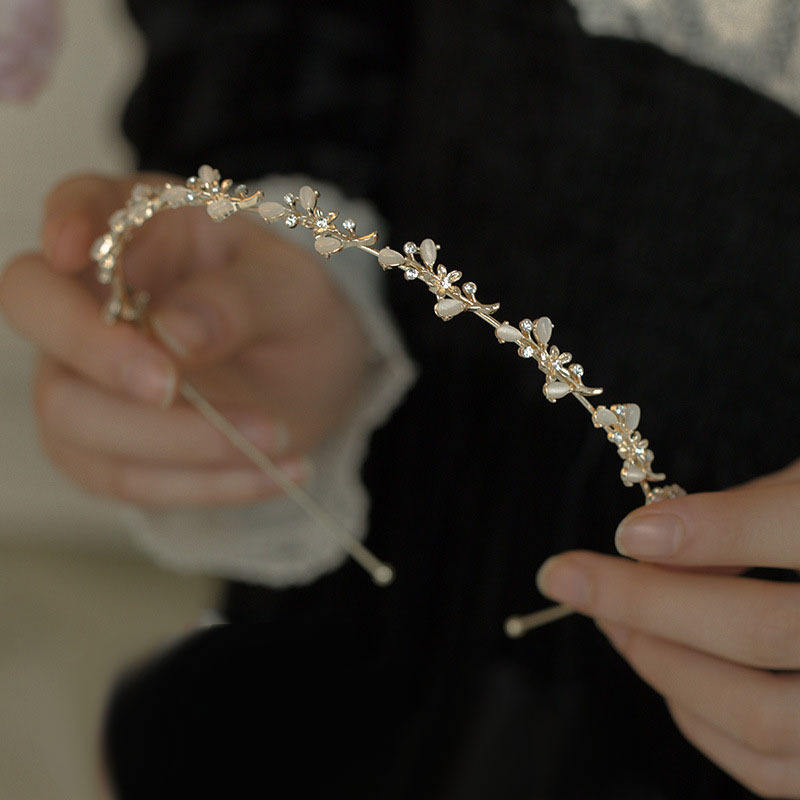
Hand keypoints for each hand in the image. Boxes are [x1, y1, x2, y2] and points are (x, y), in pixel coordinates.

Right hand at [0, 173, 367, 506]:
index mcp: (146, 228)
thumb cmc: (295, 313)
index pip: (80, 204)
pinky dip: (203, 485)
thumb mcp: (294, 293)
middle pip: (35, 308)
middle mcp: (97, 296)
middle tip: (168, 387)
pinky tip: (274, 472)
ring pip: (72, 413)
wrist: (314, 377)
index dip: (65, 221)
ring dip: (175, 441)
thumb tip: (172, 333)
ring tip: (276, 437)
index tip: (73, 249)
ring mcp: (86, 373)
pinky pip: (126, 478)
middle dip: (96, 352)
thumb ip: (239, 299)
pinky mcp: (104, 445)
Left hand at [536, 460, 799, 797]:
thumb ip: (758, 513)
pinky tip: (672, 680)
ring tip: (614, 625)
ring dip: (666, 666)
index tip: (628, 530)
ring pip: (764, 717)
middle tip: (574, 579)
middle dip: (649, 602)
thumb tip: (651, 538)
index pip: (797, 526)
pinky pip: (777, 772)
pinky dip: (705, 727)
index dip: (709, 532)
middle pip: (764, 630)